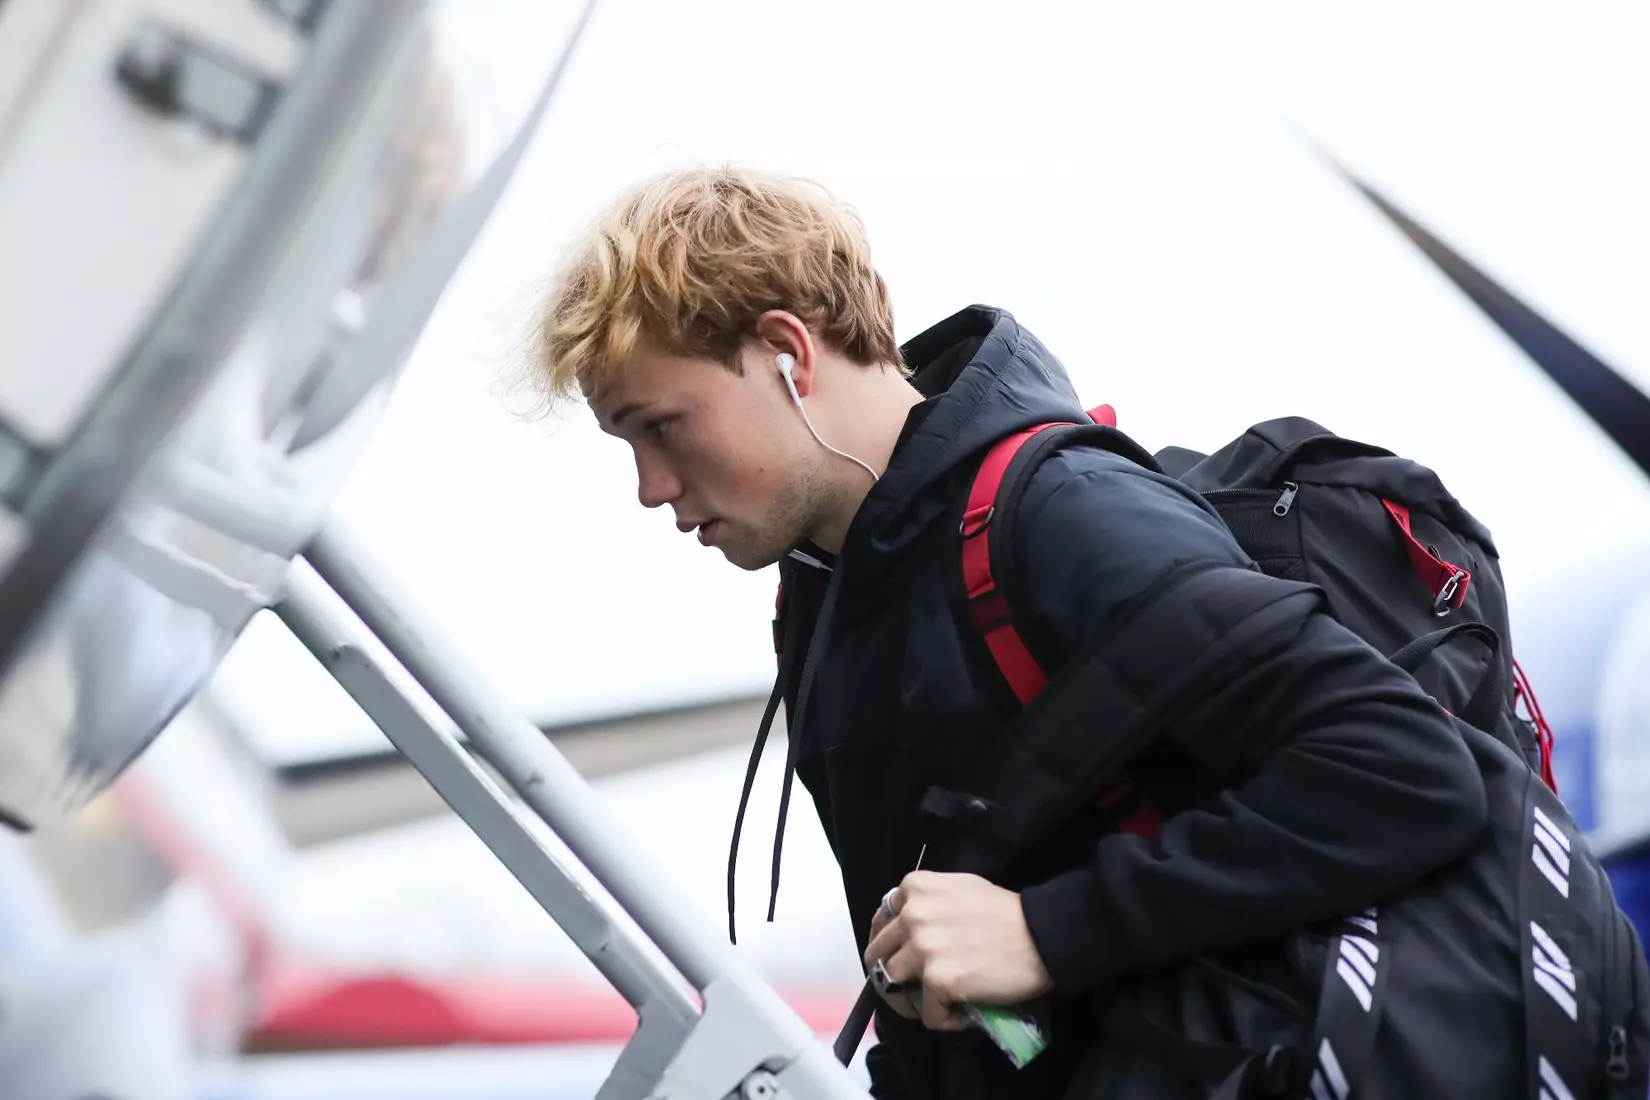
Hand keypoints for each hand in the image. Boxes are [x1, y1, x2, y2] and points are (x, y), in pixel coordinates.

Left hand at [863, 871, 1052, 1031]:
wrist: (1040, 935)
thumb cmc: (1005, 911)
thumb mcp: (959, 888)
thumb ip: (928, 901)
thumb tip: (907, 926)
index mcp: (915, 888)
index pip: (881, 920)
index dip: (889, 942)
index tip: (901, 956)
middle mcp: (911, 915)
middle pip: (877, 954)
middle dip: (891, 973)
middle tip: (913, 986)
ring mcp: (922, 949)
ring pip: (892, 984)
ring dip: (911, 1000)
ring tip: (936, 1004)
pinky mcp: (937, 981)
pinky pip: (927, 1014)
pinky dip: (944, 1020)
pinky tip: (963, 1015)